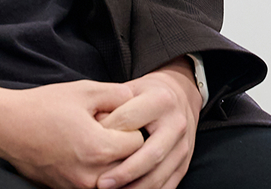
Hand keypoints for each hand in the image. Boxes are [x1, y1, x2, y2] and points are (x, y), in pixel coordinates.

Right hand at [0, 82, 143, 188]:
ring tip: (100, 142)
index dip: (133, 127)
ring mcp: (77, 187)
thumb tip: (137, 100)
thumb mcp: (84, 91)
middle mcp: (90, 175)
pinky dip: (98, 172)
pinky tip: (86, 153)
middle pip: (129, 166)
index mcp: (98, 148)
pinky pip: (94, 185)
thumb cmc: (44, 106)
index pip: (138, 144)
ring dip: (114, 163)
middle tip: (113, 129)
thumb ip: (117, 94)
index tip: (120, 117)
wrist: (6, 128)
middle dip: (126, 147)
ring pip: (114, 180)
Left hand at [95, 59, 202, 188]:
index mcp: (160, 101)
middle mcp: (176, 124)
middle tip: (101, 183)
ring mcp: (183, 146)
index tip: (87, 149)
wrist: (180, 98)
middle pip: (150, 154)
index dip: (106, 136)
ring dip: (135, 188)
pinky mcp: (184, 164)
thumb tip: (88, 130)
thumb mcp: (130, 90)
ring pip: (159, 175)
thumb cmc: (147, 95)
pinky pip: (166, 186)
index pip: (129, 122)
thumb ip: (110, 106)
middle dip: (124, 172)